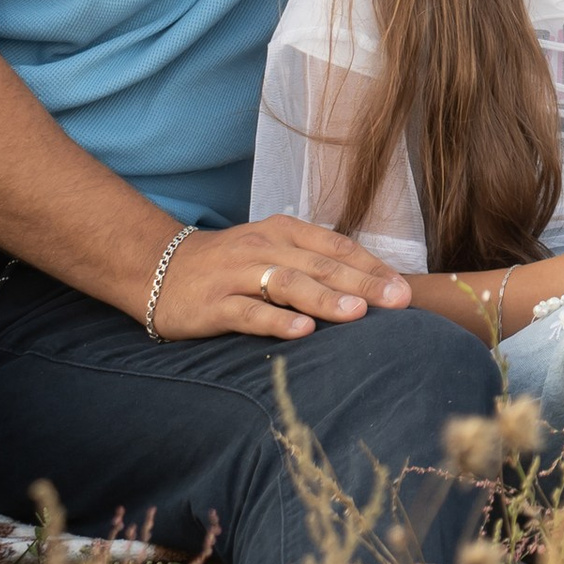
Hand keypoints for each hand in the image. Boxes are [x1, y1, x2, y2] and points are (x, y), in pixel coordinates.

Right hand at [150, 214, 412, 342]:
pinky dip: (278, 321)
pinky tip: (302, 331)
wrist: (159, 267)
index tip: (404, 289)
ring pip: (289, 284)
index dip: (372, 266)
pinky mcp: (215, 304)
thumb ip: (311, 262)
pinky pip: (250, 312)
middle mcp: (265, 247)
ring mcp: (239, 275)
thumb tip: (366, 284)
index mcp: (284, 231)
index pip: (337, 247)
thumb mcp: (271, 250)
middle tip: (398, 301)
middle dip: (363, 283)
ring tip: (358, 312)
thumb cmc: (229, 264)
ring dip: (326, 297)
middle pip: (321, 264)